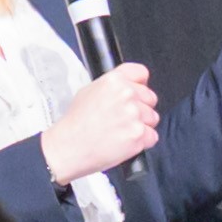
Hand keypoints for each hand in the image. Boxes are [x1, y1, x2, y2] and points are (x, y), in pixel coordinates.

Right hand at [44, 62, 160, 182]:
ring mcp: (134, 114)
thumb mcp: (89, 91)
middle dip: (142, 108)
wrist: (68, 147)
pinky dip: (142, 142)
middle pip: (150, 98)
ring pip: (153, 118)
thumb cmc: (75, 124)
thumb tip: (128, 86)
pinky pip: (152, 137)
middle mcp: (126, 94)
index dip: (140, 85)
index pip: (141, 73)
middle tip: (124, 119)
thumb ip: (113, 87)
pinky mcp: (138, 135)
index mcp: (114, 80)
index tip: (137, 93)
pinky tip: (125, 142)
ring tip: (121, 132)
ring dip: (142, 126)